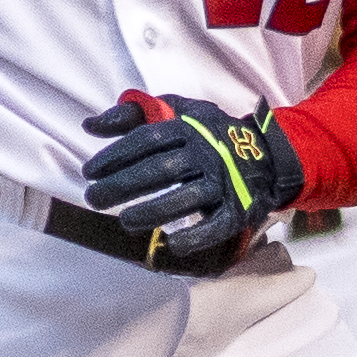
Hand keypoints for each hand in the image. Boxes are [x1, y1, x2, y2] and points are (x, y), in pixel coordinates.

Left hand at [82, 91, 302, 271]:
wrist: (268, 154)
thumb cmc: (208, 133)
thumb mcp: (176, 112)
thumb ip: (132, 115)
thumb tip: (89, 126)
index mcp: (189, 127)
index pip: (147, 140)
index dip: (116, 155)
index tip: (89, 172)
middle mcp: (207, 153)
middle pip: (161, 169)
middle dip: (123, 185)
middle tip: (93, 199)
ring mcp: (224, 182)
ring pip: (186, 198)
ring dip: (153, 212)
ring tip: (125, 221)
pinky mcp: (238, 209)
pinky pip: (216, 225)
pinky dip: (195, 236)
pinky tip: (170, 244)